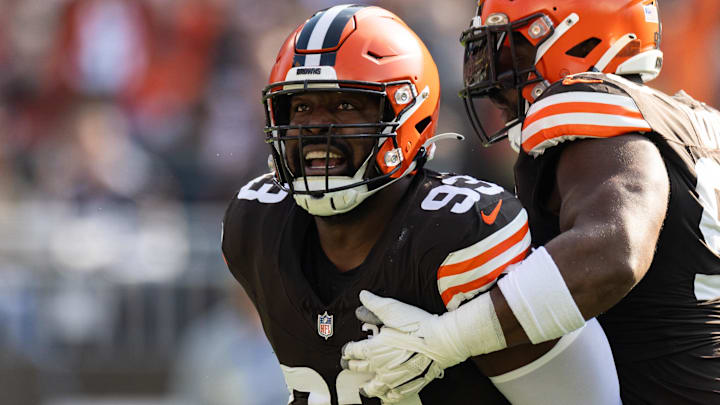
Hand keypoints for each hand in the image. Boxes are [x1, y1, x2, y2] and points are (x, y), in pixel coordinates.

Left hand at [341, 291, 468, 401]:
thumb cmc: (417, 325)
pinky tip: (387, 397)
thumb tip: (363, 296)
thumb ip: (375, 304)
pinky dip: (389, 397)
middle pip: (359, 369)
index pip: (352, 352)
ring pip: (375, 388)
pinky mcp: (409, 384)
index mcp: (372, 349)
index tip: (346, 350)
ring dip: (367, 388)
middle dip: (351, 367)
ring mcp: (394, 378)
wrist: (441, 341)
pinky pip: (396, 395)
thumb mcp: (393, 309)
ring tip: (364, 389)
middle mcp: (380, 367)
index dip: (347, 350)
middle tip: (347, 366)